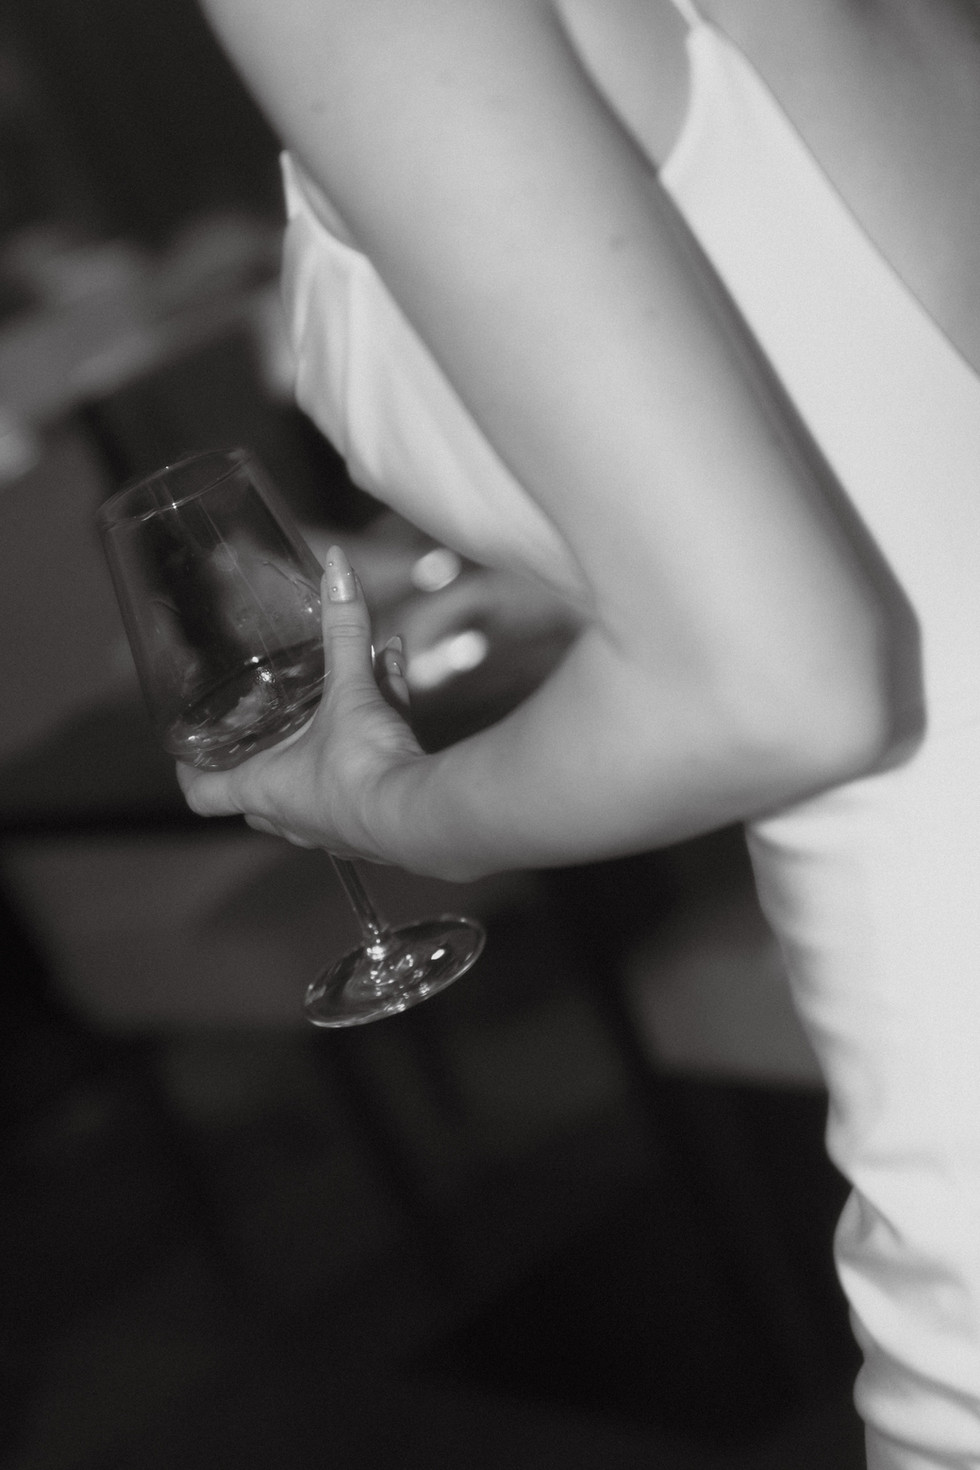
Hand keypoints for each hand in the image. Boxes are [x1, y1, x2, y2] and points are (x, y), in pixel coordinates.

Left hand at [177, 544, 423, 861]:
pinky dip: (373, 733)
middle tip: (262, 721)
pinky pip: (365, 772)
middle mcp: (292, 817)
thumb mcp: (349, 688)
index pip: (203, 793)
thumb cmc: (364, 768)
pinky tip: (395, 678)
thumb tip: (337, 568)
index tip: (186, 750)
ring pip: (319, 778)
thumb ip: (344, 630)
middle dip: (262, 755)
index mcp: (263, 790)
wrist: (422, 816)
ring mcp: (334, 826)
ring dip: (328, 734)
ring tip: (342, 683)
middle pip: (258, 794)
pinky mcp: (375, 825)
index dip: (188, 772)